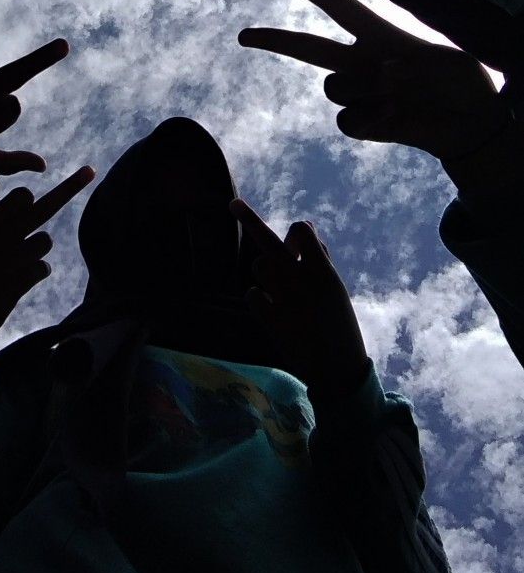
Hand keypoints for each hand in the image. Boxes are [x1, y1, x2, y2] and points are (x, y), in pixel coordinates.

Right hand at [0, 168, 94, 334]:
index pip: (23, 195)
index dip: (26, 199)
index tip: (28, 202)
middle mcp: (5, 235)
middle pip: (46, 207)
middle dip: (71, 187)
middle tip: (90, 171)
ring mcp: (17, 258)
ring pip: (46, 241)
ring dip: (36, 248)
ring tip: (14, 262)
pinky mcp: (25, 279)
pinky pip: (44, 266)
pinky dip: (36, 272)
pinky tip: (18, 280)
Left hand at [232, 200, 367, 400]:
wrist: (337, 369)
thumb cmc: (339, 323)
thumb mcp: (336, 287)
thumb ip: (319, 257)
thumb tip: (306, 226)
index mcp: (323, 271)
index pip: (302, 229)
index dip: (298, 232)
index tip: (297, 238)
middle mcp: (300, 280)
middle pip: (268, 240)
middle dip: (248, 219)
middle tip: (232, 202)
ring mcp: (282, 300)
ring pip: (259, 266)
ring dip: (266, 269)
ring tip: (281, 285)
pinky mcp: (269, 320)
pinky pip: (252, 294)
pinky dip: (259, 296)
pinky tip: (272, 306)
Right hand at [239, 0, 506, 161]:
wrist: (469, 124)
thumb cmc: (464, 83)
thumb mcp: (448, 63)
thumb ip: (410, 67)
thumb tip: (381, 79)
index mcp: (380, 35)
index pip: (340, 8)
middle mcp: (361, 61)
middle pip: (307, 47)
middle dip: (273, 40)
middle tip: (242, 36)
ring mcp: (359, 92)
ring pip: (332, 87)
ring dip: (363, 88)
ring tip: (399, 93)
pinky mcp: (362, 123)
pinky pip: (345, 120)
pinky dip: (369, 119)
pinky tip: (394, 117)